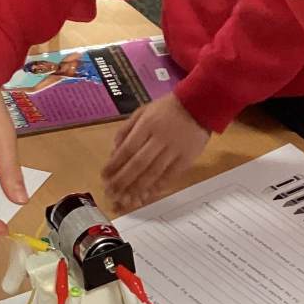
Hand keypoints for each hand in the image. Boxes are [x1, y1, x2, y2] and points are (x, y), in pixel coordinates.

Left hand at [101, 94, 209, 212]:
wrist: (199, 105)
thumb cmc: (166, 109)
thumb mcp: (142, 111)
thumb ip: (126, 129)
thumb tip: (114, 152)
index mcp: (146, 125)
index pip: (127, 149)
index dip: (114, 165)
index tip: (104, 176)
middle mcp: (159, 138)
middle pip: (138, 164)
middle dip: (122, 180)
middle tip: (111, 192)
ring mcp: (174, 150)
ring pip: (153, 172)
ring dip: (138, 188)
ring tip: (126, 198)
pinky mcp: (187, 158)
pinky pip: (170, 176)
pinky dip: (157, 186)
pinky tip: (146, 194)